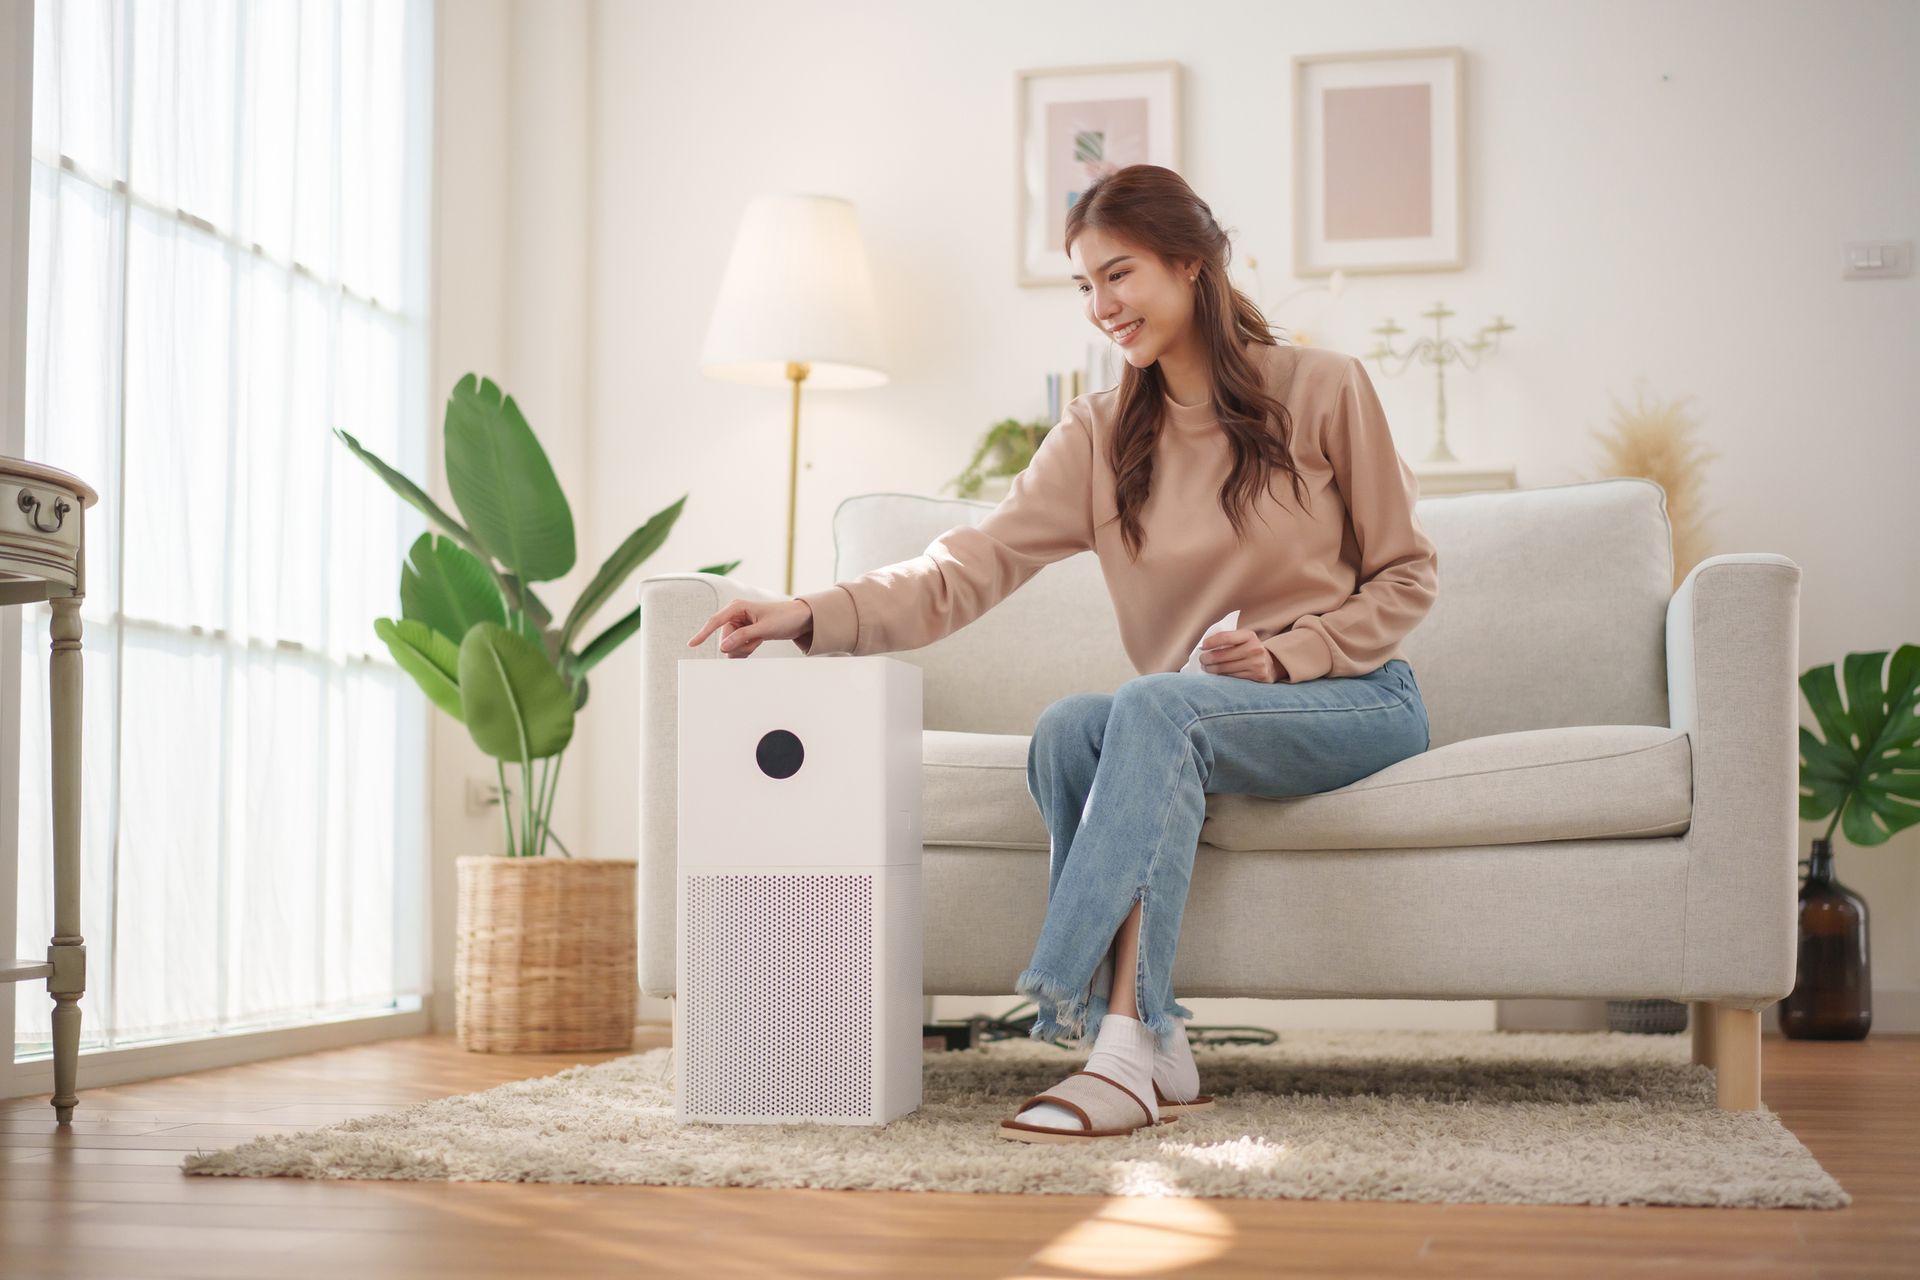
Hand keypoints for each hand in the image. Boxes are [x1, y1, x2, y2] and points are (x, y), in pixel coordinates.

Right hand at [687, 597, 813, 658]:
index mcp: (737, 607)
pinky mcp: (744, 633)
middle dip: (739, 645)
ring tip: (759, 640)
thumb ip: (743, 637)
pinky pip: (738, 648)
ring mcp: (739, 625)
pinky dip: (747, 649)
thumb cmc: (783, 618)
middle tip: (756, 641)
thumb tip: (723, 647)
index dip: (703, 634)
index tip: (691, 644)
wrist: (799, 619)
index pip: (715, 621)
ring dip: (745, 648)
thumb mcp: (764, 629)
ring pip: (731, 646)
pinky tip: (757, 642)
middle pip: (725, 639)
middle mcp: (735, 615)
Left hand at [1196, 628, 1280, 681]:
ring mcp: (1256, 663)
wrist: (1273, 663)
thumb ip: (1228, 639)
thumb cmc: (1251, 649)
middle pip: (1222, 655)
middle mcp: (1254, 649)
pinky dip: (1222, 676)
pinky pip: (1233, 677)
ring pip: (1225, 668)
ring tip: (1206, 668)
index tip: (1202, 646)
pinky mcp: (1257, 676)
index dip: (1211, 642)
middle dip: (1207, 658)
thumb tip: (1205, 646)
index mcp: (1249, 636)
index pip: (1225, 637)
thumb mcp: (1244, 639)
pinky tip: (1217, 674)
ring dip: (1211, 669)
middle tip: (1202, 660)